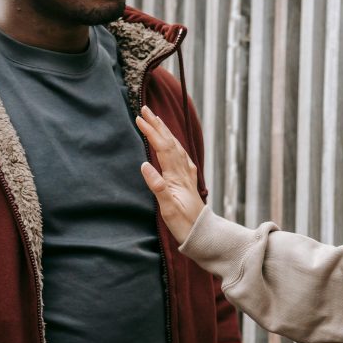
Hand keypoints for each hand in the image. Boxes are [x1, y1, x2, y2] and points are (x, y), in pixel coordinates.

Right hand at [136, 106, 205, 242]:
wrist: (203, 234)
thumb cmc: (184, 224)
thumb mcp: (168, 209)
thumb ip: (157, 186)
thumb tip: (144, 164)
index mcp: (175, 177)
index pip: (162, 148)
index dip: (151, 132)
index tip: (139, 119)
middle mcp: (183, 172)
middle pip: (169, 142)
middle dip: (157, 125)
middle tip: (145, 109)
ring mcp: (187, 175)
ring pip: (175, 147)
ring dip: (165, 132)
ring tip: (156, 120)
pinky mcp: (188, 180)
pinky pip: (180, 155)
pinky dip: (173, 144)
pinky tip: (172, 143)